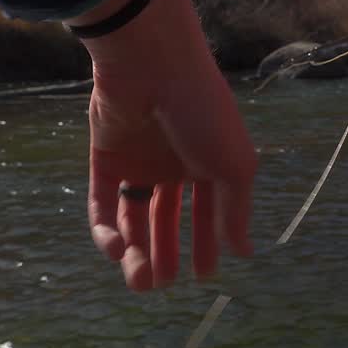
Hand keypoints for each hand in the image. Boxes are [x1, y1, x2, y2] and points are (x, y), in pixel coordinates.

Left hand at [68, 0, 256, 290]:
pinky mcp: (105, 154)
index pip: (206, 209)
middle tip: (163, 284)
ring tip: (141, 280)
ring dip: (135, 250)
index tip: (204, 275)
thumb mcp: (234, 165)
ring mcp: (137, 157)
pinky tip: (117, 250)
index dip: (206, 241)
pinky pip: (102, 199)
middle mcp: (172, 159)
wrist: (153, 63)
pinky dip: (106, 229)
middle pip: (165, 216)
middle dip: (165, 252)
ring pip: (132, 214)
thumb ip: (236, 209)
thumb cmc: (202, 110)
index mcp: (207, 158)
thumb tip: (245, 250)